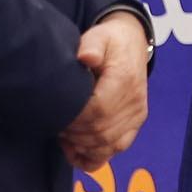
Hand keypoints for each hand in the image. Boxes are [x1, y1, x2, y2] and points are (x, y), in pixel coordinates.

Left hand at [59, 15, 150, 171]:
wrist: (133, 45)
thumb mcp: (100, 36)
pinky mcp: (135, 124)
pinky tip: (75, 151)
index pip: (99, 110)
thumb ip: (92, 45)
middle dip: (74, 134)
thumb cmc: (110, 41)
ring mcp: (137, 116)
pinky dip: (94, 156)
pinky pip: (116, 150)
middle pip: (101, 131)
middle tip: (54, 125)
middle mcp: (135, 102)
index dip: (75, 119)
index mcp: (125, 80)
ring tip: (63, 136)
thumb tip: (85, 57)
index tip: (56, 114)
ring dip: (81, 146)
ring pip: (107, 144)